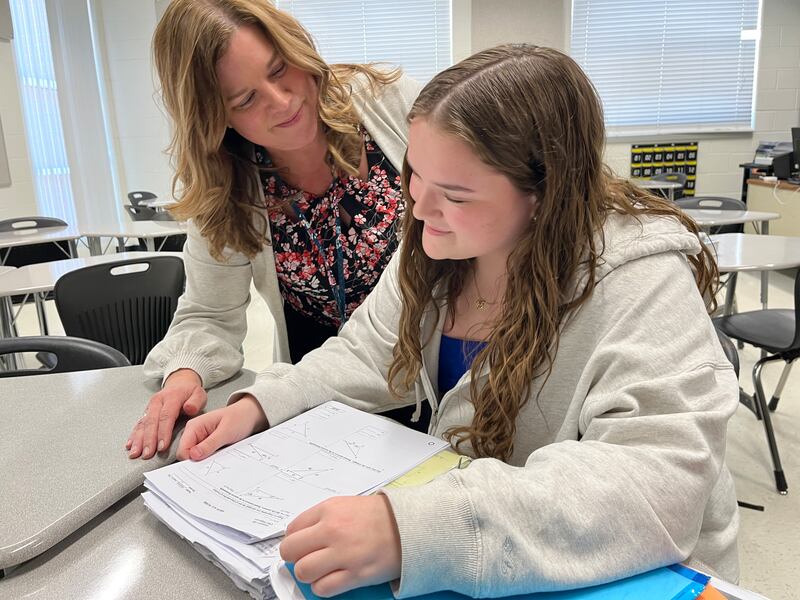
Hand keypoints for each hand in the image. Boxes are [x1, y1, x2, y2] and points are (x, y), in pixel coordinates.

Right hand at [127, 369, 206, 458]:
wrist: (180, 382)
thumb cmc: (189, 392)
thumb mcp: (199, 394)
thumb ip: (196, 402)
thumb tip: (189, 408)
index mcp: (171, 397)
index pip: (166, 416)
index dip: (163, 432)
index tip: (162, 446)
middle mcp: (157, 402)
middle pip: (151, 422)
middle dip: (148, 439)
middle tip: (147, 453)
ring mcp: (150, 407)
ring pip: (142, 424)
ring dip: (138, 440)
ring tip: (136, 453)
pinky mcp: (146, 412)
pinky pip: (139, 424)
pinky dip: (134, 435)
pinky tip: (130, 445)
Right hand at [176, 395, 267, 460]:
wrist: (249, 415)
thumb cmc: (239, 418)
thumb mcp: (226, 432)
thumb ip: (209, 443)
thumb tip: (193, 455)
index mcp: (194, 427)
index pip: (182, 450)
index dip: (191, 460)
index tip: (204, 464)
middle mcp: (194, 433)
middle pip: (187, 456)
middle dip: (199, 462)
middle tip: (215, 460)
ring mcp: (200, 440)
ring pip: (196, 458)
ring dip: (206, 461)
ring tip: (220, 455)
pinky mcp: (206, 445)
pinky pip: (204, 457)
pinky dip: (212, 459)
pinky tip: (221, 456)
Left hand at [280, 495, 401, 596]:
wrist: (410, 526)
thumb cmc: (381, 516)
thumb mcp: (346, 505)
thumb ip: (322, 518)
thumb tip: (301, 536)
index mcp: (329, 510)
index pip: (292, 529)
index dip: (295, 540)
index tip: (301, 545)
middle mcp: (332, 530)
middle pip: (291, 551)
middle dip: (295, 557)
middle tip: (306, 558)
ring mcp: (343, 553)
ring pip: (303, 571)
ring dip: (309, 574)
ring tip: (321, 570)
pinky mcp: (355, 574)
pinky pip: (323, 588)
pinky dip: (324, 587)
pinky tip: (333, 579)